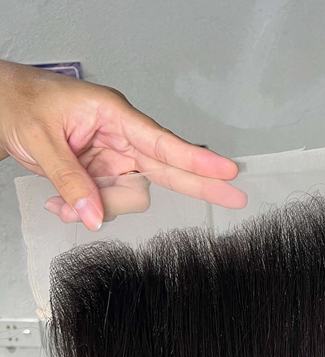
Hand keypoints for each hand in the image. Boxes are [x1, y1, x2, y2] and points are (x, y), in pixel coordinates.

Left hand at [0, 60, 245, 230]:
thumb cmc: (18, 103)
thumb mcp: (42, 142)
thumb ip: (71, 181)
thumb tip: (94, 218)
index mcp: (114, 115)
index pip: (161, 142)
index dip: (195, 159)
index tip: (225, 170)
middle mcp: (120, 138)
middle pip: (167, 169)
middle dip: (199, 184)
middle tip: (236, 197)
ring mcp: (112, 159)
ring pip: (130, 198)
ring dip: (101, 208)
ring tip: (61, 202)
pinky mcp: (101, 175)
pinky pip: (106, 205)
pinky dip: (85, 211)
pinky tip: (60, 203)